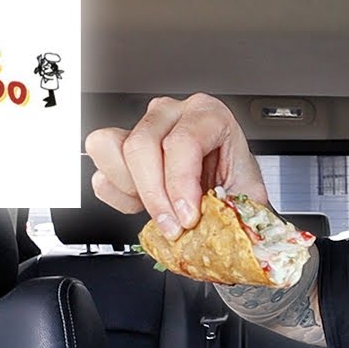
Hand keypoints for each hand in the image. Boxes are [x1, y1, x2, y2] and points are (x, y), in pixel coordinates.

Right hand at [84, 93, 267, 239]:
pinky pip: (100, 167)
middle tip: (173, 226)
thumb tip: (242, 234)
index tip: (188, 218)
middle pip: (141, 145)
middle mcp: (172, 113)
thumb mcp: (248, 194)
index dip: (180, 186)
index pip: (182, 143)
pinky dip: (117, 194)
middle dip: (155, 196)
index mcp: (208, 114)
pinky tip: (143, 203)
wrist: (220, 179)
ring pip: (111, 147)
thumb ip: (242, 210)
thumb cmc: (232, 177)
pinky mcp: (119, 144)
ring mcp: (142, 125)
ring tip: (159, 209)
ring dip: (132, 189)